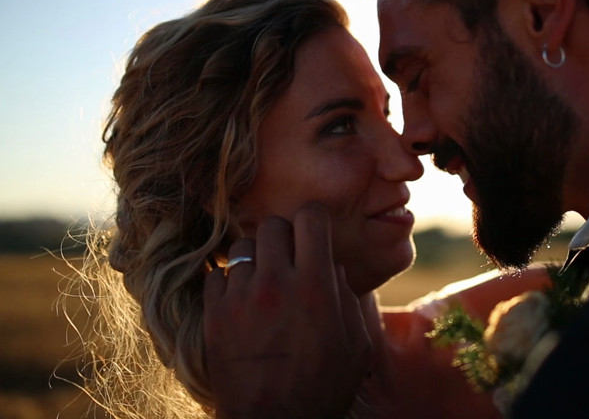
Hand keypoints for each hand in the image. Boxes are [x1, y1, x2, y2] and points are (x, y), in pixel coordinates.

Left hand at [204, 204, 370, 418]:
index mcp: (316, 285)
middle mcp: (276, 282)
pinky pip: (216, 276)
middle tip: (289, 258)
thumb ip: (348, 299)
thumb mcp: (355, 345)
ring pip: (242, 247)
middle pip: (273, 225)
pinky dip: (229, 282)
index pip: (310, 218)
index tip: (314, 232)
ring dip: (256, 259)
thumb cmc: (323, 389)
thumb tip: (333, 267)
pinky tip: (240, 301)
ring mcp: (241, 297)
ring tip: (263, 281)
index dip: (314, 220)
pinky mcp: (214, 316)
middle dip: (284, 236)